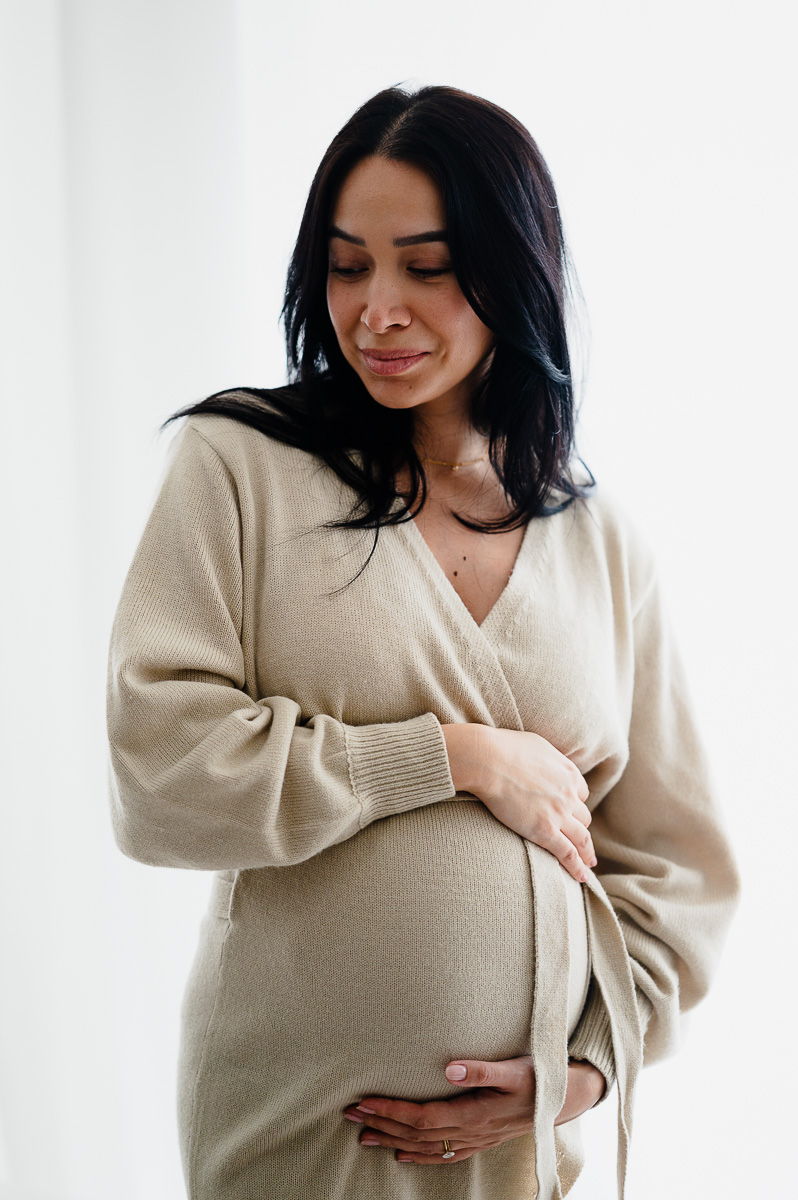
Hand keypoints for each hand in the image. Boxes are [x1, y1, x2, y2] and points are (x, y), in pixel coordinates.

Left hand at [342, 1056, 605, 1163]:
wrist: (571, 1094)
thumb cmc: (542, 1075)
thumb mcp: (515, 1067)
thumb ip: (482, 1068)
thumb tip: (448, 1067)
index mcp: (476, 1113)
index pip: (422, 1116)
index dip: (390, 1110)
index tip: (362, 1102)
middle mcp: (473, 1131)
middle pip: (417, 1133)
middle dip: (382, 1124)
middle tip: (348, 1114)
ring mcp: (478, 1139)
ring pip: (427, 1146)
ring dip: (393, 1140)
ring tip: (363, 1135)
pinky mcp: (483, 1139)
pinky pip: (446, 1154)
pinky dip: (422, 1156)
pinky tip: (404, 1155)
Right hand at [442, 724, 595, 882]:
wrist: (489, 760)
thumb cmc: (505, 748)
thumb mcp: (537, 745)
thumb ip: (549, 758)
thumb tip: (545, 762)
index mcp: (569, 772)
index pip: (581, 793)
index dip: (576, 803)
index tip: (571, 812)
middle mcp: (569, 794)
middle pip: (583, 817)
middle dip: (581, 828)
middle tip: (581, 840)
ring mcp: (559, 814)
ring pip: (582, 838)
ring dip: (587, 852)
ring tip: (589, 863)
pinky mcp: (545, 831)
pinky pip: (568, 853)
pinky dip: (577, 867)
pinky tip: (582, 876)